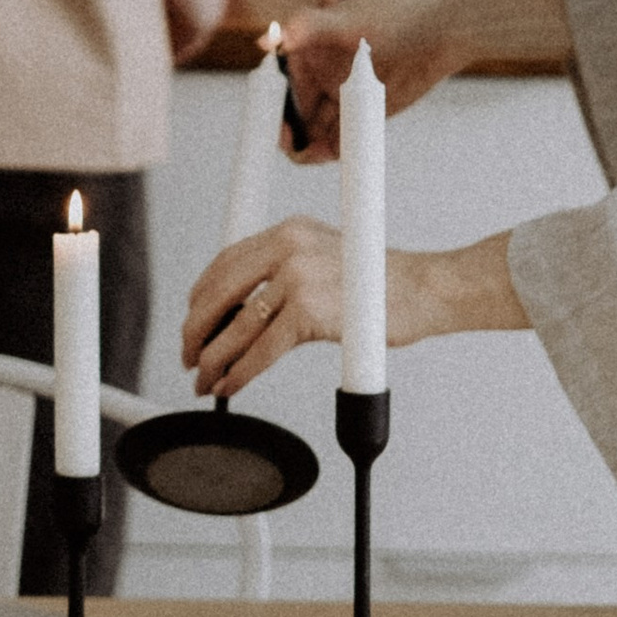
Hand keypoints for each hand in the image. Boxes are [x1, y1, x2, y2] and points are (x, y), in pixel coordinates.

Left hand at [182, 220, 529, 393]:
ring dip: (213, 358)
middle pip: (220, 291)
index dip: (201, 297)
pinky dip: (240, 373)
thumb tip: (244, 313)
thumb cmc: (382, 284)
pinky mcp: (311, 311)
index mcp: (289, 230)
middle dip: (197, 330)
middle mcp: (288, 246)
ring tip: (204, 380)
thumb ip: (286, 273)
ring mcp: (299, 277)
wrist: (427, 289)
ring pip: (237, 325)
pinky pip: (262, 350)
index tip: (193, 322)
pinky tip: (230, 387)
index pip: (226, 262)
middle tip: (188, 356)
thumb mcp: (325, 259)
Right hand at [279, 0, 460, 153]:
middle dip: (293, 137)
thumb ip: (303, 29)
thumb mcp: (344, 23)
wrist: (443, 28)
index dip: (273, 112)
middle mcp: (323, 76)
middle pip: (298, 116)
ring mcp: (346, 95)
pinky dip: (338, 150)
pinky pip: (346, 138)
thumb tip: (265, 42)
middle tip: (297, 151)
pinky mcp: (369, 111)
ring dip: (313, 148)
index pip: (279, 90)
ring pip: (320, 131)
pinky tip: (336, 155)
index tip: (277, 130)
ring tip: (316, 155)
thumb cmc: (392, 16)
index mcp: (307, 53)